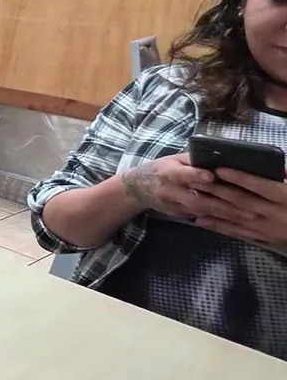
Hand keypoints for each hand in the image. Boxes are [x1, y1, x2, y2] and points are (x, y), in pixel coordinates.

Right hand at [121, 153, 243, 221]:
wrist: (136, 187)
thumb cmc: (160, 168)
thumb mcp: (173, 159)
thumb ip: (193, 161)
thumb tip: (218, 158)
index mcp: (169, 172)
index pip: (184, 174)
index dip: (197, 176)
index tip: (211, 177)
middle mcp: (170, 190)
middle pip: (197, 199)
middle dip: (221, 204)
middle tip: (244, 206)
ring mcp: (173, 205)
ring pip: (200, 211)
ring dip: (223, 214)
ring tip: (245, 216)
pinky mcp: (176, 214)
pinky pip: (198, 217)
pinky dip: (216, 219)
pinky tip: (233, 221)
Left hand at [193, 168, 286, 245]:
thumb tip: (276, 167)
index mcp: (286, 198)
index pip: (260, 186)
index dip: (240, 178)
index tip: (221, 169)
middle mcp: (273, 214)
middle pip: (241, 201)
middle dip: (217, 190)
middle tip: (196, 180)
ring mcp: (265, 228)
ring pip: (234, 217)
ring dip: (212, 208)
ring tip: (191, 198)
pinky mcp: (261, 238)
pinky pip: (236, 232)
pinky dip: (218, 226)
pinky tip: (201, 221)